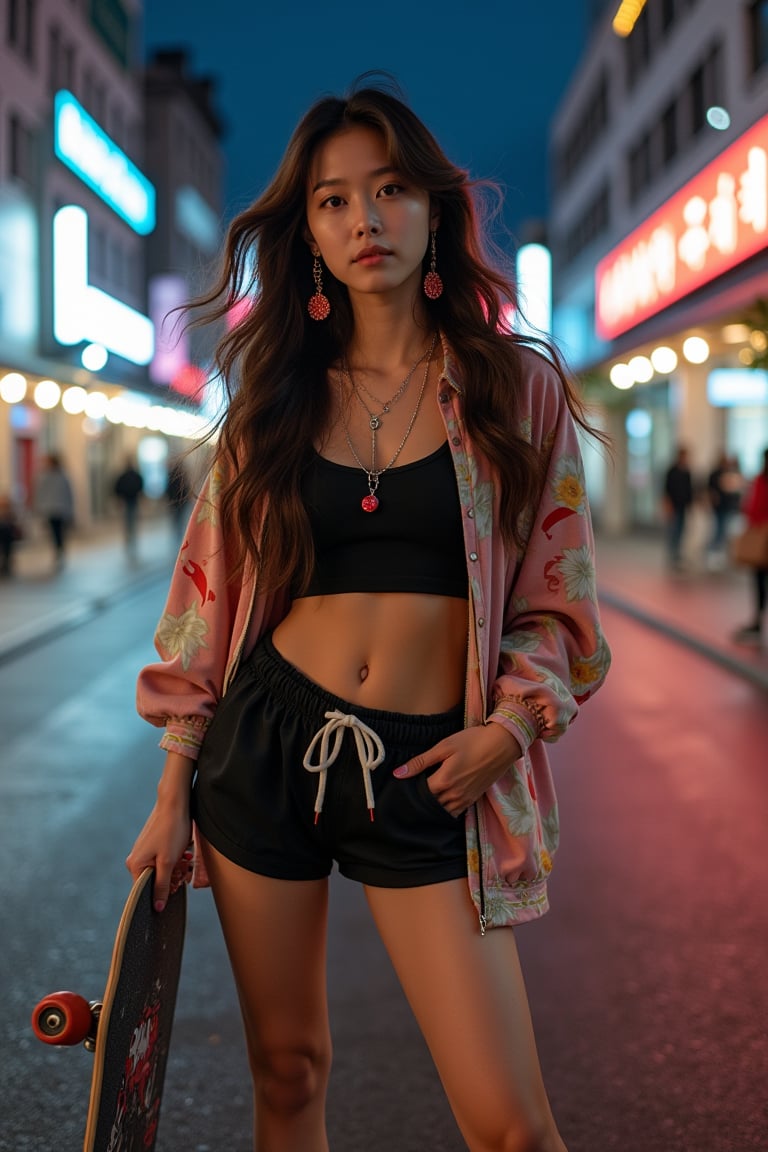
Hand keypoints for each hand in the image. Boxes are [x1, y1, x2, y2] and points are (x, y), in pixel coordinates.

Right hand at [126, 802, 192, 912]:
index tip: (176, 885)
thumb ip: (162, 885)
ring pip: (162, 871)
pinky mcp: (153, 845)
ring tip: (185, 858)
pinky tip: (184, 853)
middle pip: (155, 881)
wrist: (175, 803)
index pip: (145, 892)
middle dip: (172, 878)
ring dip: (176, 868)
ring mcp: (144, 851)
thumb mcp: (168, 862)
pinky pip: (164, 860)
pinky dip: (175, 859)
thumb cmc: (171, 830)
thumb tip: (158, 907)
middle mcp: (136, 859)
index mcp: (135, 865)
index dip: (162, 892)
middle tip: (184, 869)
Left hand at [392, 723, 521, 816]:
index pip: (419, 794)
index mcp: (443, 781)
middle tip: (411, 793)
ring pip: (442, 811)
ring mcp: (465, 799)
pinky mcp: (474, 800)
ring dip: (433, 807)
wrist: (502, 744)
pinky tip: (441, 800)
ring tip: (424, 797)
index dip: (409, 790)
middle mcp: (454, 795)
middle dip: (419, 801)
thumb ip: (420, 762)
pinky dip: (446, 809)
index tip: (403, 785)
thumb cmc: (473, 741)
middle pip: (430, 805)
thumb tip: (397, 774)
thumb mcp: (444, 746)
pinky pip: (455, 812)